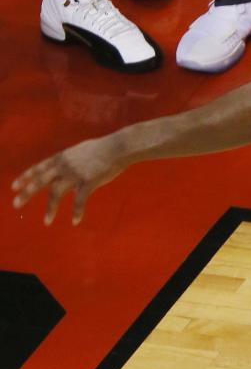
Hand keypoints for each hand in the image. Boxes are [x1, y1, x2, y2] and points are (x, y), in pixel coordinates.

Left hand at [12, 133, 127, 224]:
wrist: (118, 147)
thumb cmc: (103, 148)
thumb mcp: (80, 151)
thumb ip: (69, 160)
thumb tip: (63, 168)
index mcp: (62, 157)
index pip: (39, 167)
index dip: (26, 176)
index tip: (14, 186)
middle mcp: (65, 165)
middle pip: (41, 180)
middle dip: (27, 192)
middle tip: (16, 204)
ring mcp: (75, 174)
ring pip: (56, 193)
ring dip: (50, 208)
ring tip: (46, 221)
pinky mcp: (87, 182)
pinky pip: (79, 201)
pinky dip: (76, 212)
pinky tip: (74, 221)